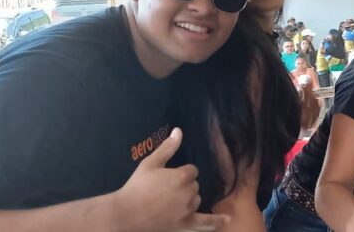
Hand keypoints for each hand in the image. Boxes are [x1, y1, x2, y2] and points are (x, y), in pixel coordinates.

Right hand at [111, 128, 229, 231]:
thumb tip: (179, 131)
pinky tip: (227, 220)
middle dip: (182, 187)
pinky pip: (206, 223)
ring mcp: (188, 209)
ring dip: (188, 201)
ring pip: (196, 200)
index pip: (192, 171)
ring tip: (167, 204)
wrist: (125, 215)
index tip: (166, 180)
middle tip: (163, 193)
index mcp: (182, 176)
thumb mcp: (150, 164)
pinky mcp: (186, 224)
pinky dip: (217, 221)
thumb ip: (167, 148)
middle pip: (194, 186)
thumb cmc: (136, 187)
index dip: (179, 174)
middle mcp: (189, 192)